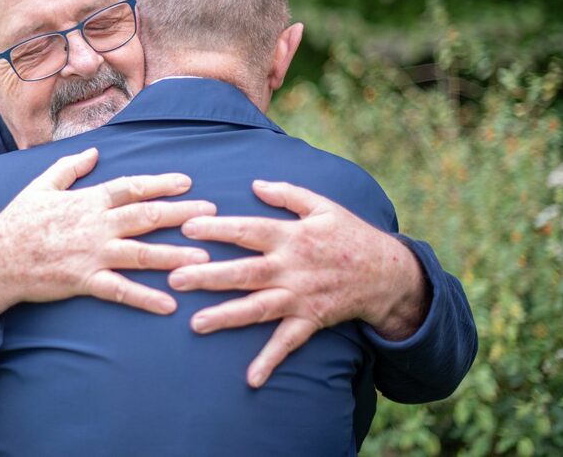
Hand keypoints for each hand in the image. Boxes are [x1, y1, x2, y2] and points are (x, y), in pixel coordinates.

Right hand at [0, 147, 216, 327]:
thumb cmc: (18, 220)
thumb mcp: (42, 184)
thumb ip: (71, 167)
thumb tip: (94, 151)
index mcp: (88, 200)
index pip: (131, 187)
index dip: (160, 184)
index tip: (187, 182)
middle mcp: (96, 225)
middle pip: (146, 216)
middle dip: (181, 214)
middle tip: (212, 213)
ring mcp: (92, 254)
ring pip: (141, 254)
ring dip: (174, 256)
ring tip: (204, 259)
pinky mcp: (84, 281)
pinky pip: (121, 291)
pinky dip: (145, 298)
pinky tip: (169, 305)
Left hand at [168, 180, 427, 387]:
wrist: (387, 274)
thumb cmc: (349, 234)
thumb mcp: (323, 206)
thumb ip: (288, 193)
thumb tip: (254, 184)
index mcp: (292, 236)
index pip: (248, 230)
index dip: (218, 229)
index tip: (187, 228)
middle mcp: (292, 268)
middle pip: (245, 272)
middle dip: (209, 276)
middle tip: (175, 279)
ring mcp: (300, 296)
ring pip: (259, 308)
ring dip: (227, 317)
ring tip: (196, 324)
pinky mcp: (311, 320)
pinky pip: (288, 343)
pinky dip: (270, 360)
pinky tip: (251, 378)